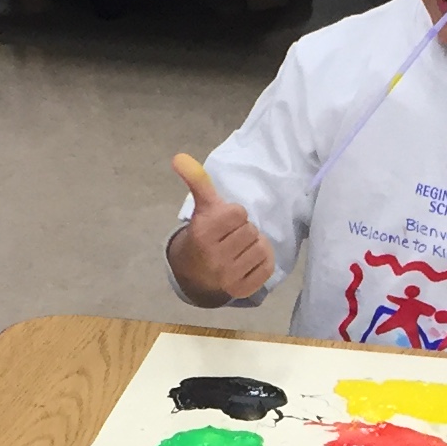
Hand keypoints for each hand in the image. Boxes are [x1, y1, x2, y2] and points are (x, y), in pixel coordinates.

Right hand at [169, 153, 275, 302]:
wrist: (194, 274)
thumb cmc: (203, 235)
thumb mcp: (201, 207)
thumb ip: (196, 180)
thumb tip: (179, 156)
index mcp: (203, 233)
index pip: (238, 213)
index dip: (233, 215)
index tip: (223, 223)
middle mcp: (215, 257)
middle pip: (251, 230)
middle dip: (243, 230)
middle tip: (230, 237)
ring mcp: (228, 276)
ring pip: (261, 247)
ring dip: (253, 245)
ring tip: (239, 248)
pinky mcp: (242, 289)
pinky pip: (267, 267)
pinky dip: (261, 261)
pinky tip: (246, 261)